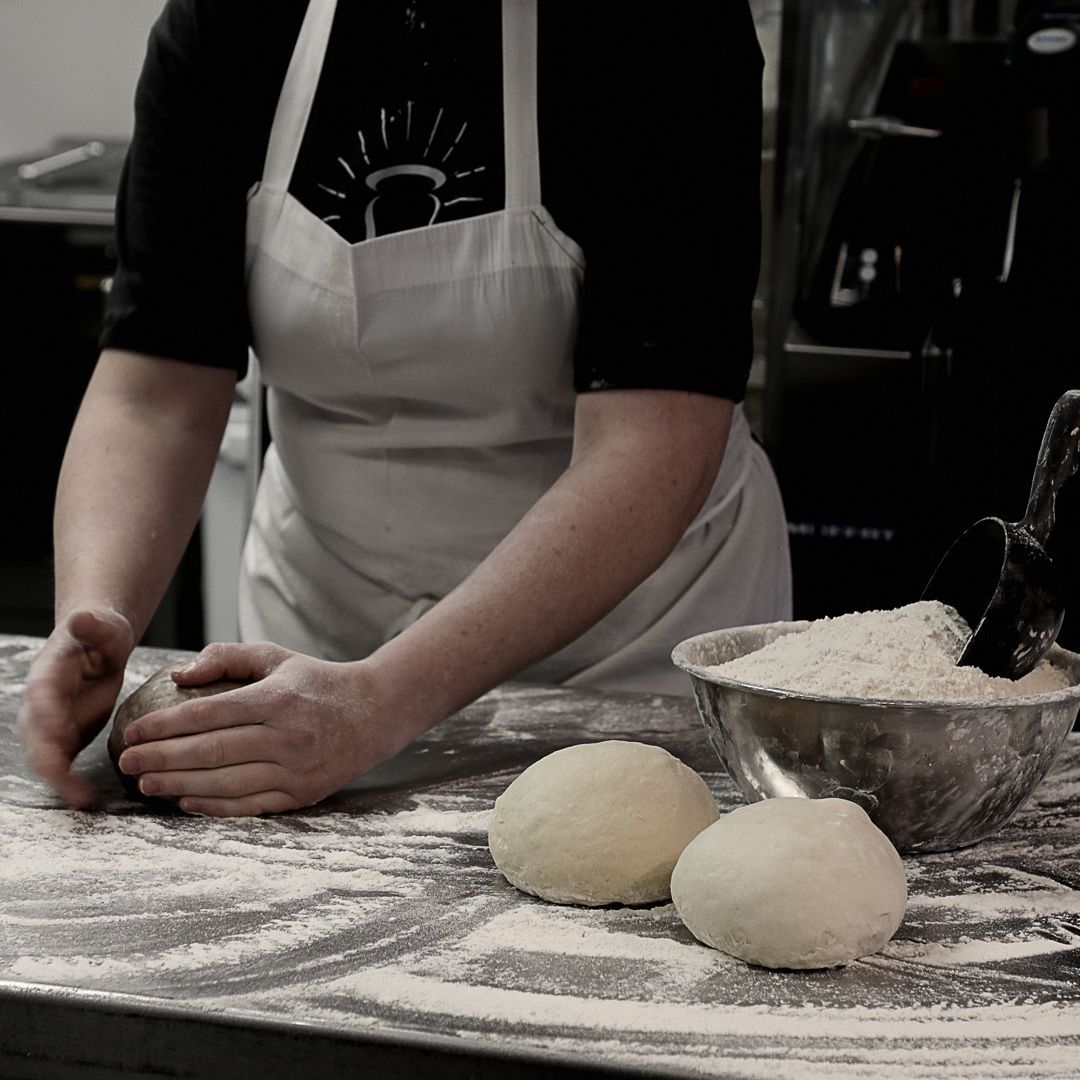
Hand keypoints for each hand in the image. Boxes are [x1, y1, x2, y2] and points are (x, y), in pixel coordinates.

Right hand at [18, 608, 134, 807]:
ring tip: (83, 800)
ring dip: (60, 781)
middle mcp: (40, 705)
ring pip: (44, 758)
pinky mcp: (64, 739)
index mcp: (47, 675)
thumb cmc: (100, 634)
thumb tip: (82, 616)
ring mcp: (49, 725)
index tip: (62, 735)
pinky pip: (60, 766)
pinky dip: (70, 784)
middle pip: (36, 736)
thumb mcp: (103, 626)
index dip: (48, 717)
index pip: (41, 698)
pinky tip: (88, 799)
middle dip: (51, 762)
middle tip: (72, 785)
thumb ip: (93, 625)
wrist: (97, 647)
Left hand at [115, 642, 415, 815]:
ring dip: (180, 785)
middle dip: (162, 758)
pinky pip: (250, 804)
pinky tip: (186, 801)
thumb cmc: (318, 682)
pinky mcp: (303, 793)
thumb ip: (227, 657)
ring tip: (147, 784)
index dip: (167, 725)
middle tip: (128, 762)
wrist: (377, 712)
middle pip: (212, 751)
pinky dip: (215, 806)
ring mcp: (296, 769)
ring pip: (226, 783)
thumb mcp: (277, 656)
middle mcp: (286, 736)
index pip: (210, 714)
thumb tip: (180, 674)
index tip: (135, 732)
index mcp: (277, 699)